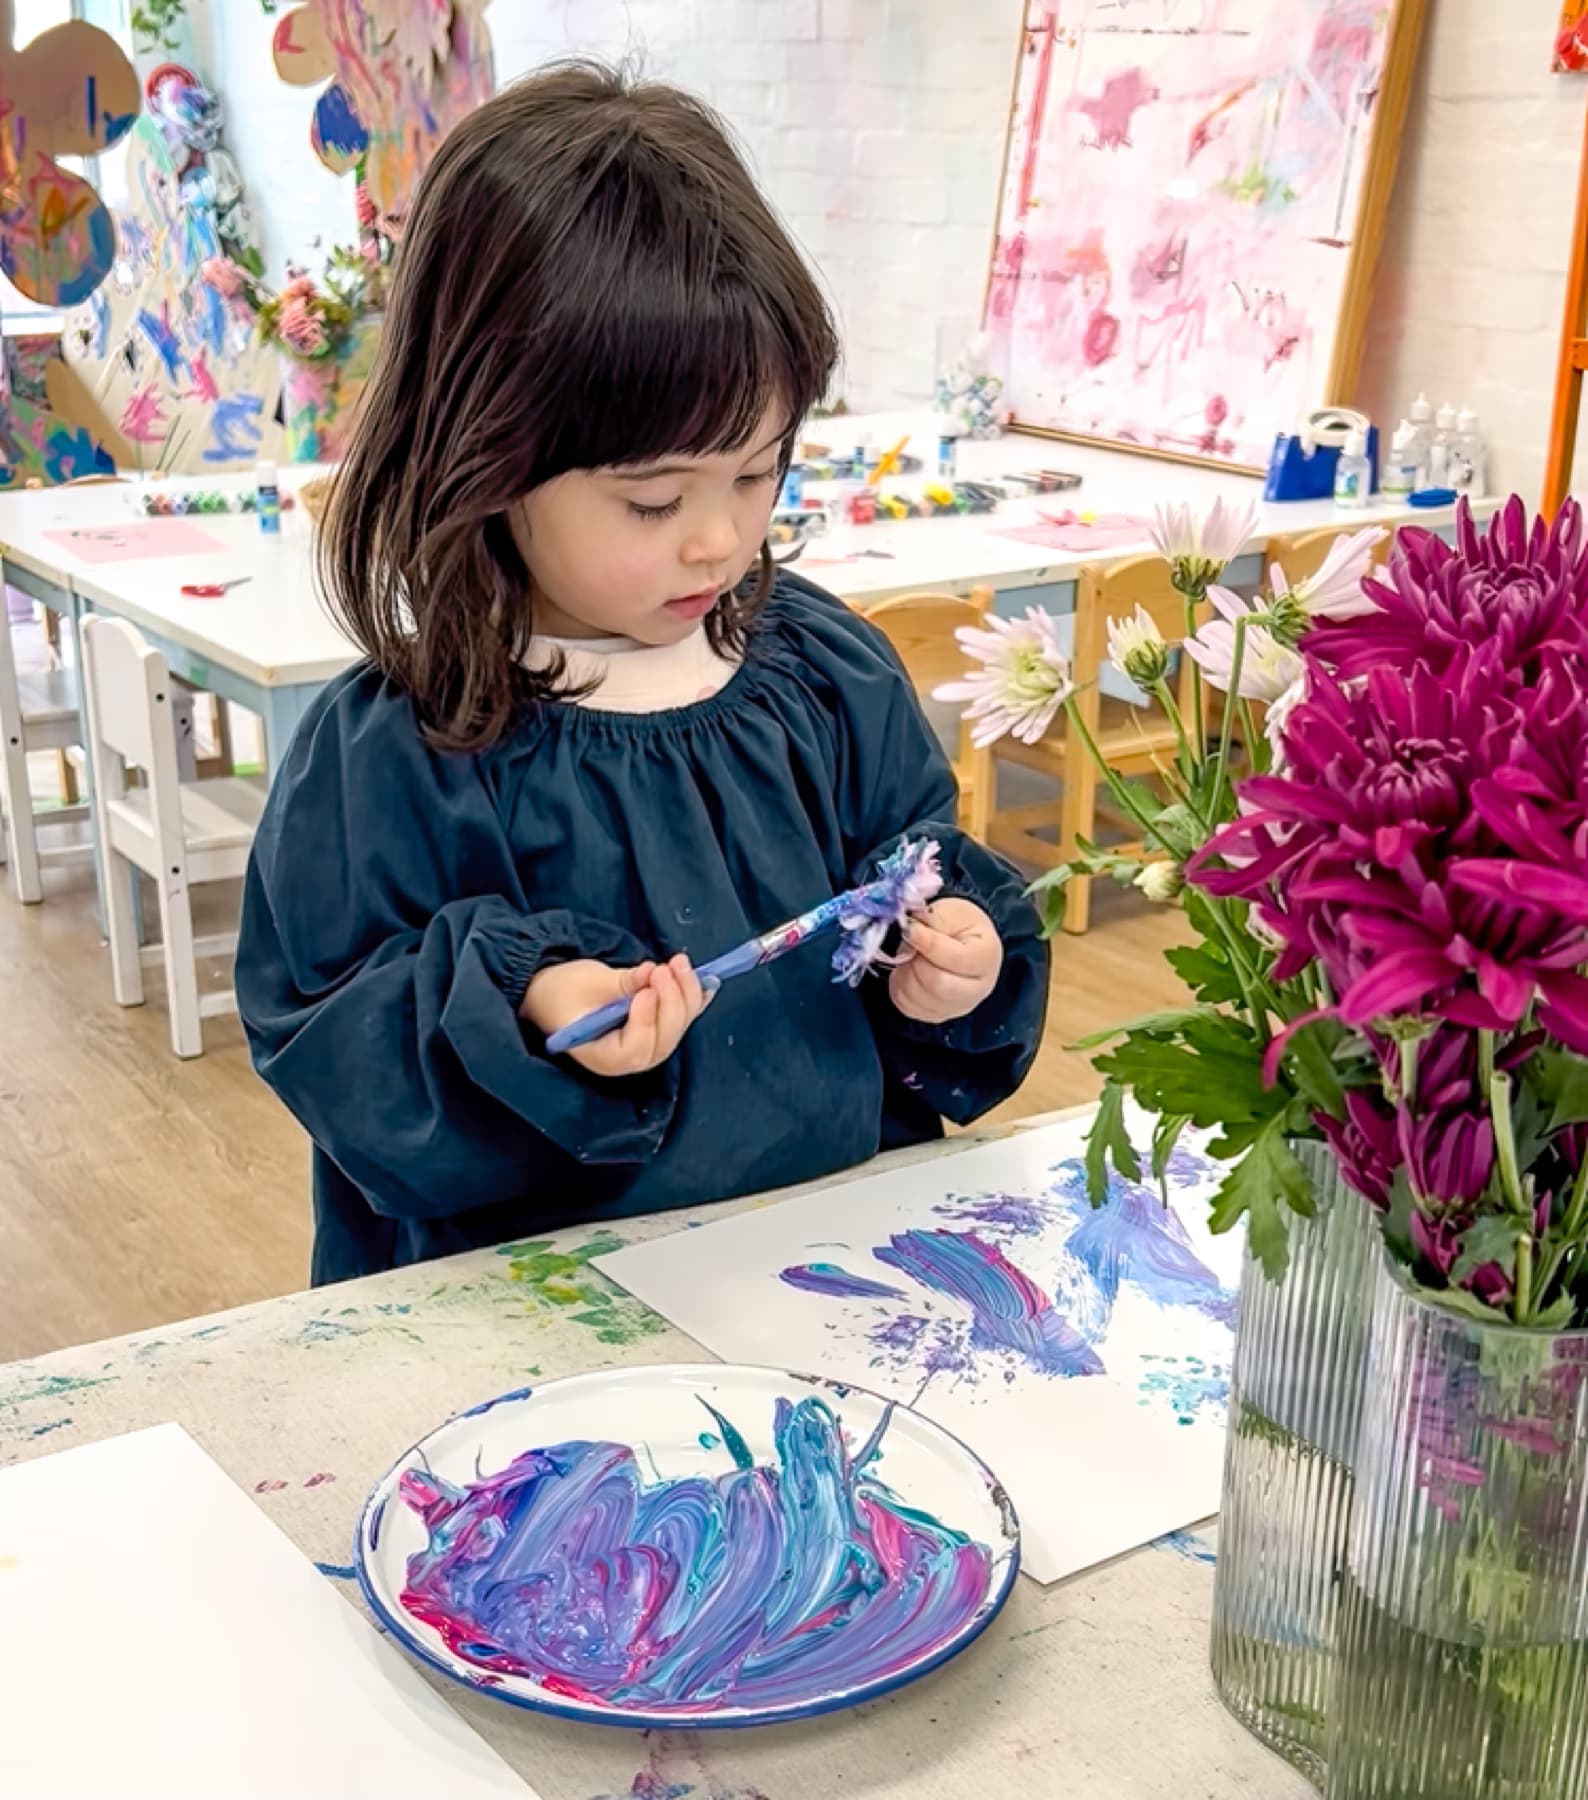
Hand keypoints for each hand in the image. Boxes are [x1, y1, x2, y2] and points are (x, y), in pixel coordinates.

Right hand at [520, 953, 710, 1077]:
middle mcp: (630, 1058)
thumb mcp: (585, 983)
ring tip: (679, 963)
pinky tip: (708, 981)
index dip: (646, 1021)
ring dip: (685, 994)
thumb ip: (622, 983)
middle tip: (667, 967)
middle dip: (671, 1001)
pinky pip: (682, 1016)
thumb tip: (653, 972)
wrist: (553, 993)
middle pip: (663, 1039)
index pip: (635, 1049)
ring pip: (677, 1027)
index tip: (647, 989)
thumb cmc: (561, 993)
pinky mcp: (656, 1026)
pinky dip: (695, 998)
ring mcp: (647, 1043)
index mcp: (603, 1056)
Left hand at [889, 898, 1002, 1024]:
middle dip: (916, 962)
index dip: (927, 943)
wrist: (963, 943)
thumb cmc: (960, 926)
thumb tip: (910, 932)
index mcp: (987, 957)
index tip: (910, 929)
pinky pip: (908, 1006)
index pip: (954, 958)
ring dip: (905, 973)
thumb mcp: (952, 912)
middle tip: (910, 945)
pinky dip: (900, 986)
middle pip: (938, 985)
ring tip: (911, 955)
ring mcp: (958, 1006)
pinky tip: (909, 970)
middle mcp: (978, 989)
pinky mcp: (937, 1015)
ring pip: (919, 997)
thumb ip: (933, 921)